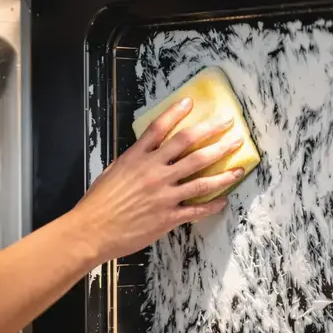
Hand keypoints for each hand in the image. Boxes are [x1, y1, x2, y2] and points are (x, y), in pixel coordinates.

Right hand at [68, 97, 244, 261]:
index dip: (177, 113)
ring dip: (224, 170)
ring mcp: (163, 193)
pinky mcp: (168, 216)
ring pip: (202, 178)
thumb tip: (147, 153)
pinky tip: (224, 200)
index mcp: (137, 158)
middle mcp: (154, 171)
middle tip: (230, 123)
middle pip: (189, 145)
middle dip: (214, 132)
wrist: (92, 231)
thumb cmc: (98, 203)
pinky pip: (197, 209)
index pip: (160, 128)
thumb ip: (133, 161)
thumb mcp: (112, 172)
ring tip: (240, 164)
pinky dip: (213, 205)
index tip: (191, 102)